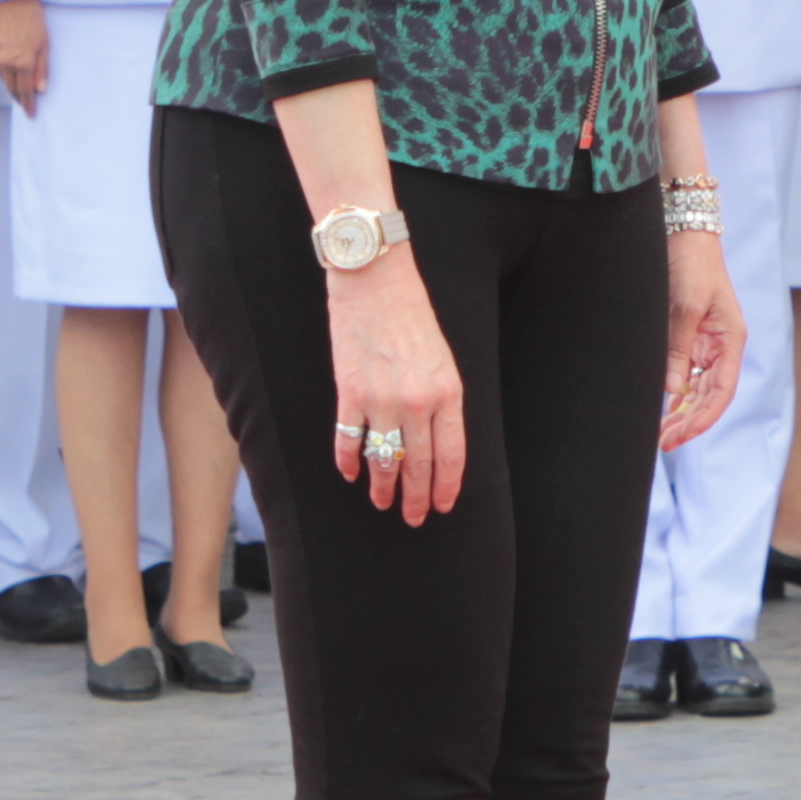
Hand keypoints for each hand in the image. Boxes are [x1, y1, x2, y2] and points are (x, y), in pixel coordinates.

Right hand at [0, 0, 51, 111]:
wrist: (12, 0)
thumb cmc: (33, 19)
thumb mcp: (45, 45)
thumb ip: (42, 69)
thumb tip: (40, 89)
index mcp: (23, 63)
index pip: (25, 91)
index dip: (28, 104)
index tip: (31, 113)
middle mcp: (7, 62)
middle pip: (12, 88)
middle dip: (19, 98)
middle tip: (26, 104)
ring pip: (3, 78)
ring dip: (11, 86)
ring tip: (19, 91)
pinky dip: (4, 73)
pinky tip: (10, 73)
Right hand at [325, 255, 465, 521]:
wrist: (376, 281)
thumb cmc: (412, 315)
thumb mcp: (443, 358)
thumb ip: (442, 399)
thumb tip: (434, 440)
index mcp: (448, 392)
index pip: (451, 454)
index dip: (447, 486)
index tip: (442, 506)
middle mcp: (417, 402)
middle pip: (418, 464)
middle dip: (416, 497)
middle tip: (412, 518)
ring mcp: (382, 400)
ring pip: (383, 460)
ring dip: (383, 487)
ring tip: (382, 503)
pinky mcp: (349, 393)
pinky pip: (348, 440)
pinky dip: (348, 461)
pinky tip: (351, 474)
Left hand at [656, 226, 742, 451]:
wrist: (684, 234)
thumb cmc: (692, 265)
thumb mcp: (685, 307)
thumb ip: (678, 349)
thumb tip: (673, 390)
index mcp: (731, 341)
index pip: (722, 391)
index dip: (705, 417)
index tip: (684, 435)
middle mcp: (721, 347)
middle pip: (709, 396)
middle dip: (689, 422)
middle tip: (665, 443)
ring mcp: (706, 344)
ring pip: (697, 389)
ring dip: (681, 413)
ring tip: (661, 435)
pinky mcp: (690, 338)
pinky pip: (685, 374)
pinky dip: (676, 395)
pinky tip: (664, 411)